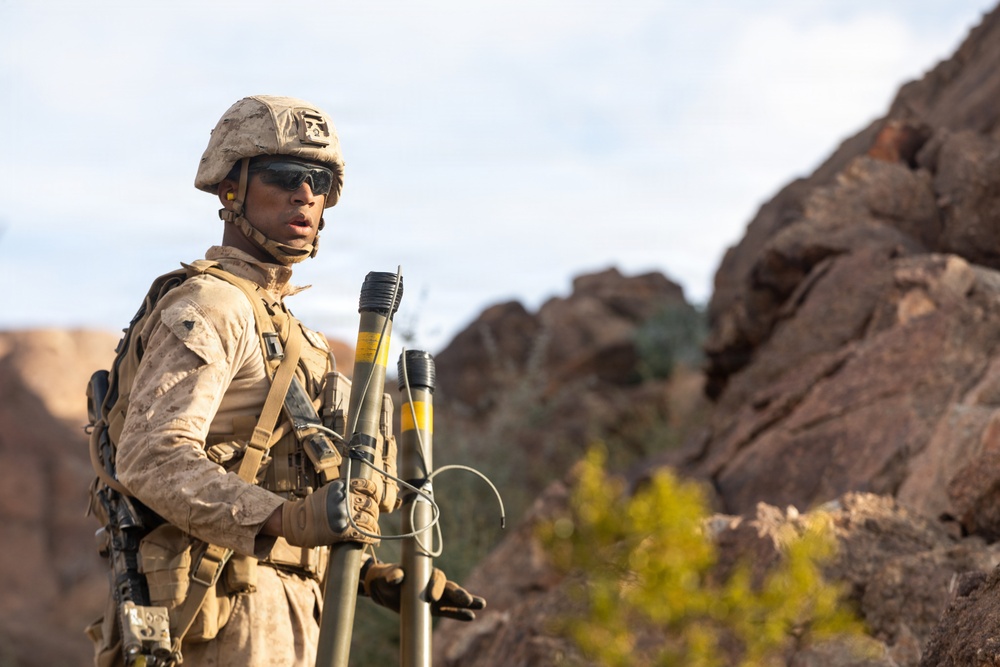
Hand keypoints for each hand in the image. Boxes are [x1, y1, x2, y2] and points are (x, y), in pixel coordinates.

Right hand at [281, 478, 379, 547]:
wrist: (297, 522)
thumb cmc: (313, 507)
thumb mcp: (328, 492)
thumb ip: (344, 492)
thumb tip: (363, 495)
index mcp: (342, 488)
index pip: (368, 487)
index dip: (374, 494)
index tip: (375, 498)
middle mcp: (344, 501)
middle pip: (370, 505)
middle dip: (373, 512)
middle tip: (372, 516)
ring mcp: (344, 516)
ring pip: (369, 520)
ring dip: (373, 526)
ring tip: (373, 529)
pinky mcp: (343, 532)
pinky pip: (363, 534)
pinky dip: (370, 538)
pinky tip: (373, 539)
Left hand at [363, 561, 486, 620]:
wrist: (385, 588)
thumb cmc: (387, 578)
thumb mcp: (388, 575)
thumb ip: (393, 574)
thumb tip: (397, 577)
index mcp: (425, 572)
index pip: (436, 578)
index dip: (436, 586)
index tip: (431, 598)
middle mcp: (433, 583)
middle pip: (449, 587)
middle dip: (459, 594)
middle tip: (467, 600)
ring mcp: (436, 596)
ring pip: (453, 599)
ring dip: (466, 602)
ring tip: (482, 604)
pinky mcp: (433, 608)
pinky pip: (448, 611)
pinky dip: (459, 613)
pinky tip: (471, 616)